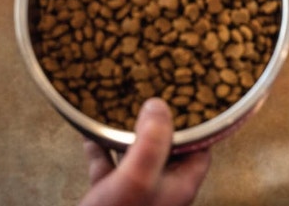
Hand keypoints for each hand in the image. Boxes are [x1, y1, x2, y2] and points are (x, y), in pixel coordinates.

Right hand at [78, 98, 211, 205]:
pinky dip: (100, 148)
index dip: (196, 122)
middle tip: (152, 92)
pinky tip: (89, 132)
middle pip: (168, 147)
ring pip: (137, 154)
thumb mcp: (138, 176)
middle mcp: (162, 188)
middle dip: (158, 122)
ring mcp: (137, 193)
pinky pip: (109, 166)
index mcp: (180, 184)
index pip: (199, 146)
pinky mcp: (111, 197)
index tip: (186, 95)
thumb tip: (159, 105)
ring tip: (121, 105)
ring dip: (127, 132)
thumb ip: (152, 141)